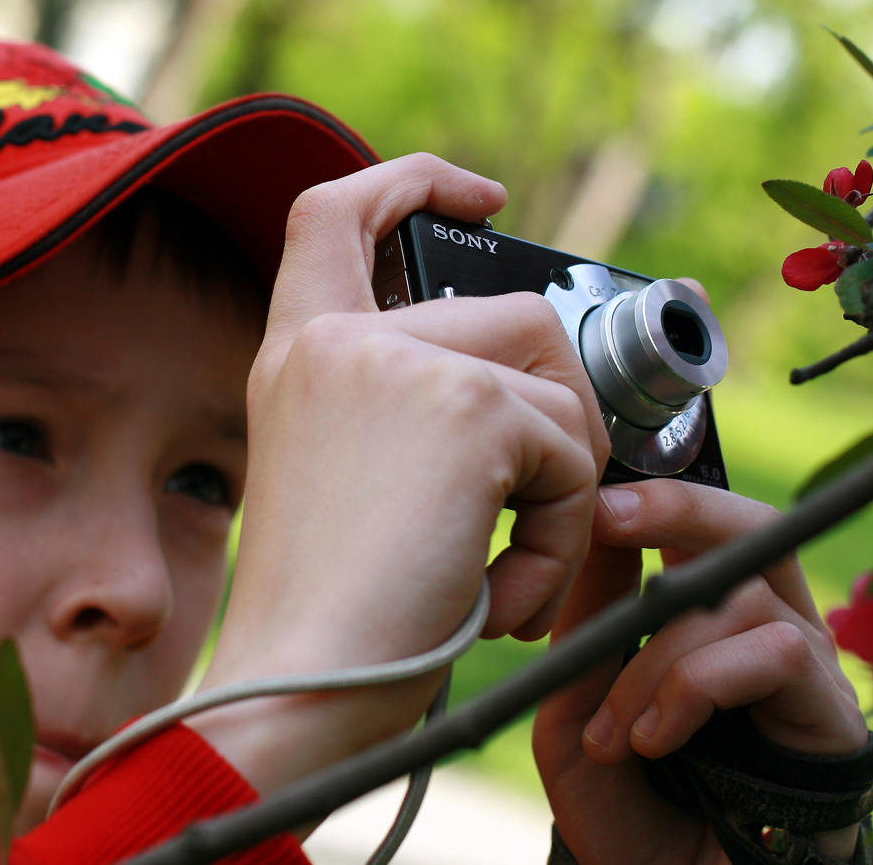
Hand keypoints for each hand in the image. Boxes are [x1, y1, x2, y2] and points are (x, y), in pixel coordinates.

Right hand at [191, 154, 610, 794]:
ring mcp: (401, 364)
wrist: (302, 693)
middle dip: (558, 409)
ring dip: (562, 482)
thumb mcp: (355, 479)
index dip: (411, 180)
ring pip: (555, 379)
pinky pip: (572, 455)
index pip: (338, 210)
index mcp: (300, 353)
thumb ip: (416, 408)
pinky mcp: (468, 410)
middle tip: (544, 501)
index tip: (479, 193)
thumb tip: (537, 387)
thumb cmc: (334, 615)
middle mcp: (341, 342)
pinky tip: (502, 592)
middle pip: (516, 315)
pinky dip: (563, 534)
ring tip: (508, 564)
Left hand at [533, 479, 868, 863]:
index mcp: (709, 614)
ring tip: (614, 735)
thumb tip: (597, 522)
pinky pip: (776, 653)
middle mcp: (766, 626)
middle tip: (609, 519)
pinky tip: (654, 742)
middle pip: (750, 525)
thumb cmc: (622, 799)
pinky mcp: (830, 716)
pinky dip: (696, 687)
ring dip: (656, 658)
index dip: (653, 496)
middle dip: (678, 509)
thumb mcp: (576, 701)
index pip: (701, 526)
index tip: (591, 500)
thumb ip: (588, 619)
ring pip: (743, 598)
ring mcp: (805, 668)